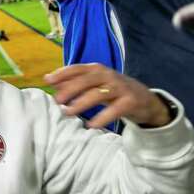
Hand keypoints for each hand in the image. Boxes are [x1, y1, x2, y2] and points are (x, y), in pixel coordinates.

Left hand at [47, 63, 171, 128]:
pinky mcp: (131, 101)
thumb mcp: (94, 85)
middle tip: (57, 100)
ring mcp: (120, 88)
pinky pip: (115, 110)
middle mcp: (108, 75)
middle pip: (86, 80)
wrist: (146, 100)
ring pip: (98, 94)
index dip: (62, 73)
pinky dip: (102, 117)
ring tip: (68, 113)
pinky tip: (91, 125)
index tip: (47, 80)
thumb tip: (51, 83)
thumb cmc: (114, 90)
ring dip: (81, 103)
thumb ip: (75, 83)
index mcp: (97, 69)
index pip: (77, 69)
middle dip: (70, 89)